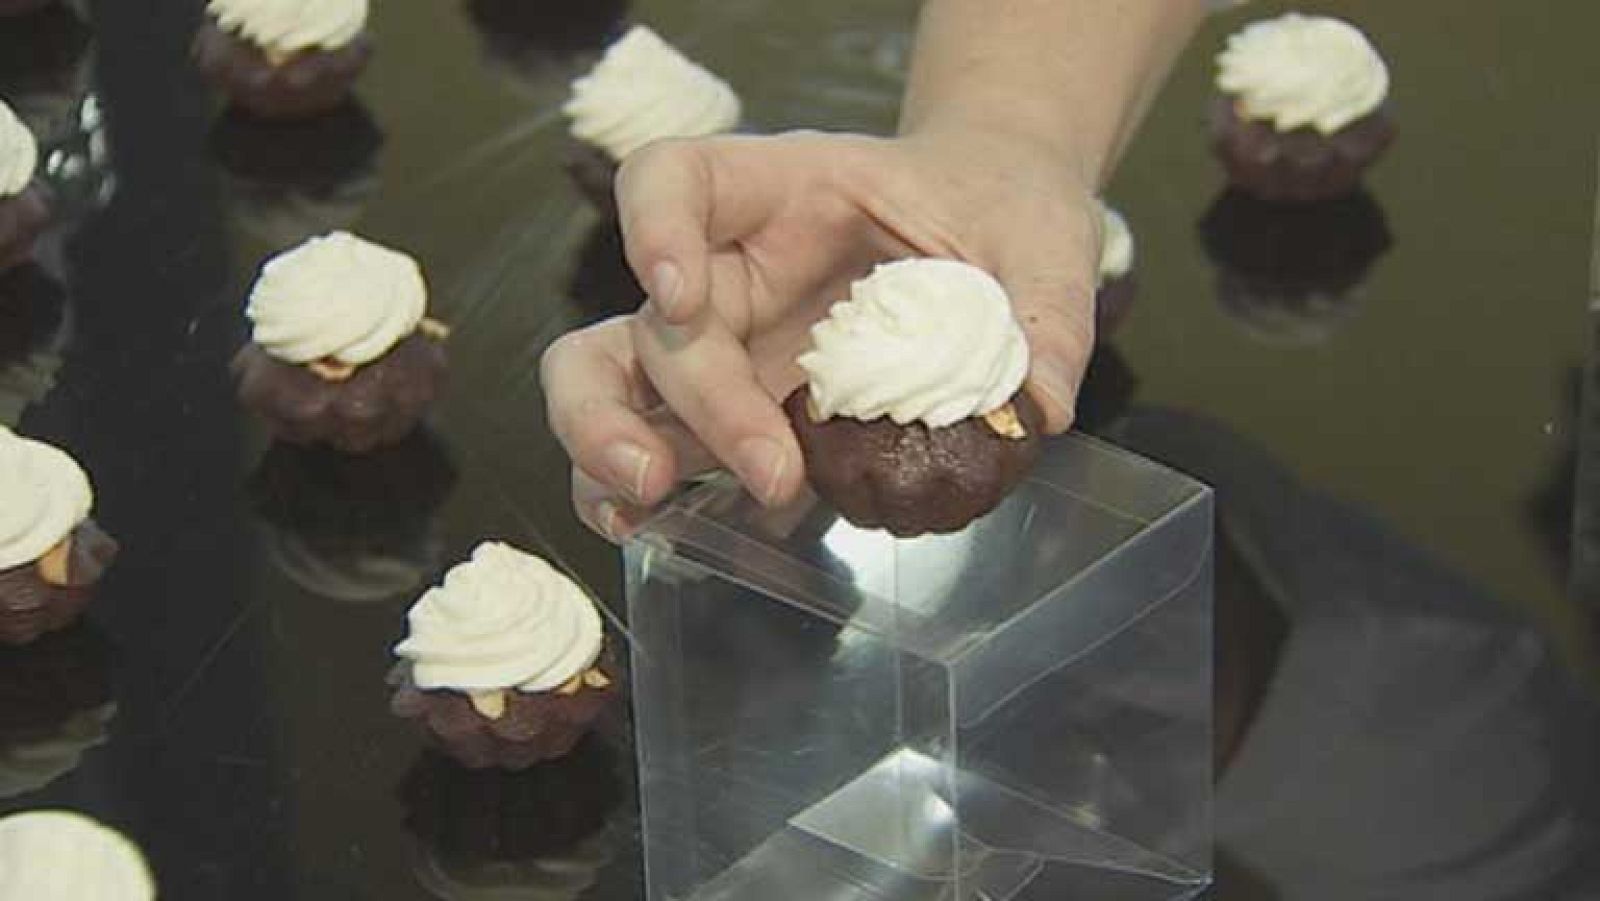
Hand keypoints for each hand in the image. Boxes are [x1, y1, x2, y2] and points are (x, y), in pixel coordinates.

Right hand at [540, 129, 1103, 541]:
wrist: (993, 221)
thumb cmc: (999, 208)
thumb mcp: (1043, 242)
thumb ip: (1045, 316)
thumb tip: (1036, 411)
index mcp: (786, 193)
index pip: (676, 178)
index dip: (653, 227)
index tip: (681, 293)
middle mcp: (731, 269)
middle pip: (649, 317)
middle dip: (687, 396)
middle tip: (767, 468)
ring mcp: (724, 343)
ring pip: (608, 380)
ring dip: (607, 442)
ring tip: (651, 502)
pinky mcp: (734, 408)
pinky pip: (657, 443)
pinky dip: (630, 490)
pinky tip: (647, 529)